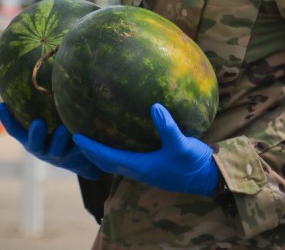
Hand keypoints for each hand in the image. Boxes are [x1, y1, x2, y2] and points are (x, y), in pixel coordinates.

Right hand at [0, 102, 101, 179]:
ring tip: (64, 129)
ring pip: (57, 148)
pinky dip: (78, 142)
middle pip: (34, 144)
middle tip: (38, 123)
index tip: (1, 105)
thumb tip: (42, 67)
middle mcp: (42, 146)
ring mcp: (58, 153)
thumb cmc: (59, 127)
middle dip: (35, 135)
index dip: (7, 119)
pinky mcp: (75, 156)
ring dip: (59, 139)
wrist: (80, 155)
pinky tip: (83, 132)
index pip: (16, 130)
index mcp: (31, 137)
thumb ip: (44, 101)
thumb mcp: (49, 117)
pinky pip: (76, 150)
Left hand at [73, 103, 218, 196]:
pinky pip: (128, 160)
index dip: (91, 147)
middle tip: (79, 137)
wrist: (208, 178)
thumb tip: (154, 106)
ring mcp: (146, 170)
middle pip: (106, 163)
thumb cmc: (193, 163)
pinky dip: (117, 152)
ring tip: (95, 138)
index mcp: (140, 166)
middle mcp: (139, 170)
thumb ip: (168, 127)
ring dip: (102, 153)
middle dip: (91, 152)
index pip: (107, 157)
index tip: (77, 136)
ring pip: (116, 163)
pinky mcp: (154, 167)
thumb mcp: (182, 144)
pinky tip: (124, 139)